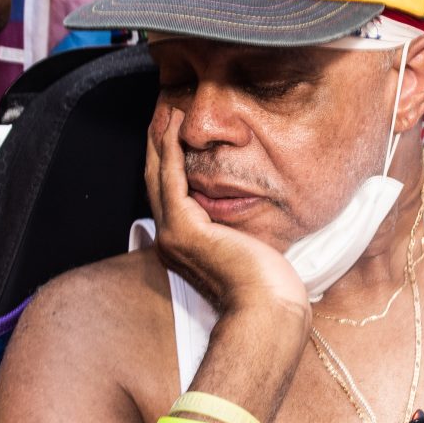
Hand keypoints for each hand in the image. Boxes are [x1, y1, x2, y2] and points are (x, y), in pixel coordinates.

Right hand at [144, 105, 308, 327]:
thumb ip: (236, 231)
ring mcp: (173, 235)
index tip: (172, 136)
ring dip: (158, 141)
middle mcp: (170, 240)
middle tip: (160, 115)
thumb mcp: (248, 249)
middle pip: (156, 182)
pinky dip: (168, 149)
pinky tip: (172, 127)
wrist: (267, 309)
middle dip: (156, 146)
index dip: (167, 164)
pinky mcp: (183, 229)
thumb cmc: (267, 287)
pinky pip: (171, 178)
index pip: (170, 196)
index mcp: (184, 246)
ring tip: (164, 112)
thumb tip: (243, 218)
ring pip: (158, 176)